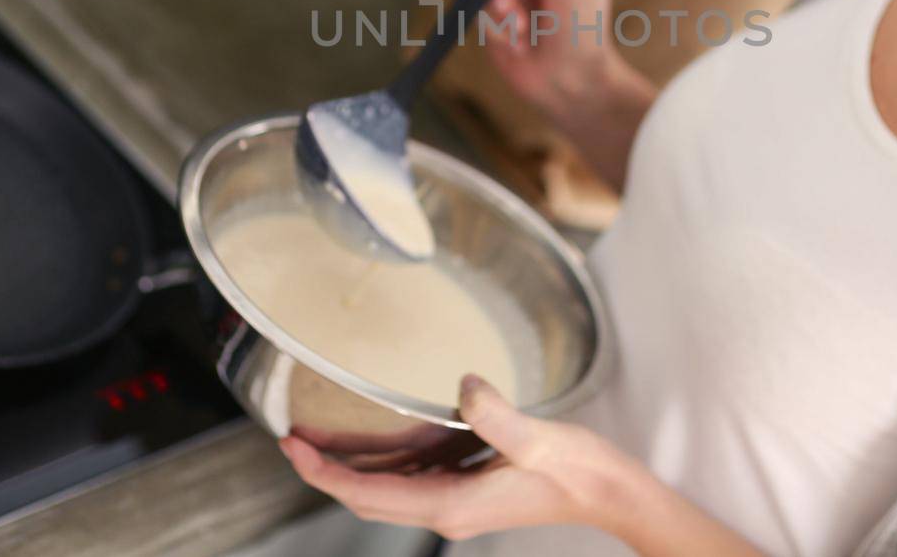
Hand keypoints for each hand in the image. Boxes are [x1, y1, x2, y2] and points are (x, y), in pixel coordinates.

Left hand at [280, 374, 634, 541]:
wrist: (605, 492)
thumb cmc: (576, 470)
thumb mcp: (537, 440)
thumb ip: (496, 417)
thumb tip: (463, 387)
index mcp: (451, 504)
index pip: (369, 494)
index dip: (325, 473)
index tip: (294, 448)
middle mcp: (445, 509)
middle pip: (366, 495)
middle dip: (325, 469)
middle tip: (290, 437)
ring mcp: (454, 501)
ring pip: (385, 488)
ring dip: (349, 465)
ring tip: (317, 434)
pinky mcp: (466, 487)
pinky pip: (411, 477)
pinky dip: (383, 460)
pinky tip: (374, 436)